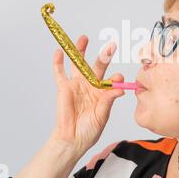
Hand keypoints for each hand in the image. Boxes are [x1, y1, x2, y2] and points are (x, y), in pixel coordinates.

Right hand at [50, 35, 124, 157]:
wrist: (73, 139)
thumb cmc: (89, 129)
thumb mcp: (102, 115)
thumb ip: (108, 100)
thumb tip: (120, 88)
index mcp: (103, 91)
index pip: (111, 79)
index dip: (116, 77)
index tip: (119, 77)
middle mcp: (91, 85)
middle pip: (97, 66)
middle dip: (104, 55)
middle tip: (111, 46)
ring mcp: (77, 85)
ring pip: (78, 64)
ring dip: (80, 51)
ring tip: (84, 38)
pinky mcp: (64, 88)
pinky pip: (59, 73)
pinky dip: (58, 62)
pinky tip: (59, 52)